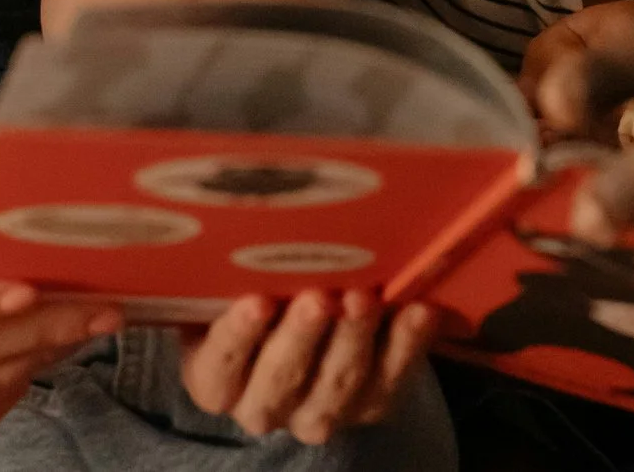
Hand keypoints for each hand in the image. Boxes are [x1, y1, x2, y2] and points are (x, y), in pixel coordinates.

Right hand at [181, 291, 435, 442]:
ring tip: (365, 298)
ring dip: (353, 339)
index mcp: (216, 380)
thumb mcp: (236, 286)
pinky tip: (417, 310)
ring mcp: (320, 411)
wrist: (313, 325)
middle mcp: (264, 405)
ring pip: (337, 385)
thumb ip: (235, 272)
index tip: (257, 301)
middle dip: (301, 338)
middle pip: (280, 381)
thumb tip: (246, 221)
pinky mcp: (371, 403)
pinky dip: (406, 343)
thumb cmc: (263, 293)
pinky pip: (391, 379)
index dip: (238, 336)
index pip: (220, 365)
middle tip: (318, 298)